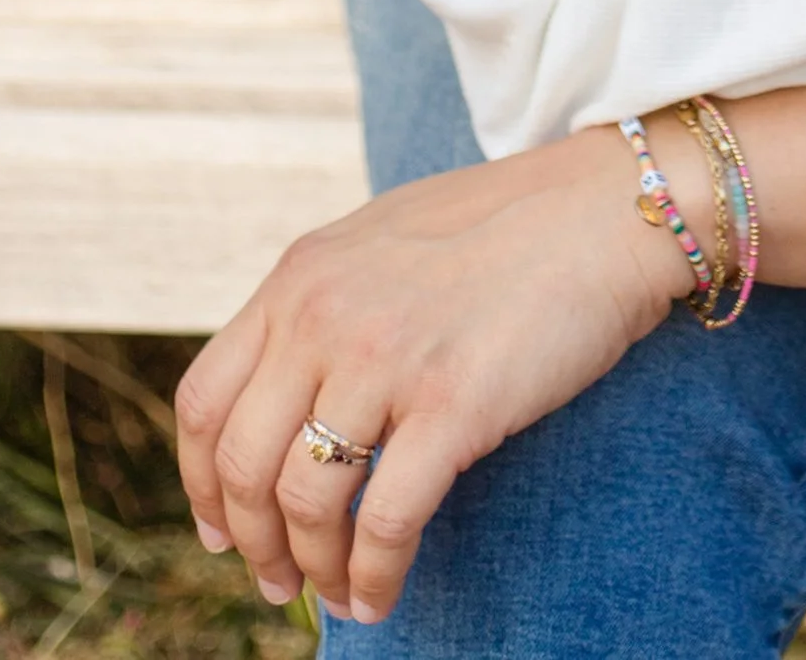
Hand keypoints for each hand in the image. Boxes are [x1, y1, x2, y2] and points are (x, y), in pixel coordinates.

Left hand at [174, 131, 683, 626]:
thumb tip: (286, 399)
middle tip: (280, 583)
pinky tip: (384, 595)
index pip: (204, 402)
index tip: (223, 532)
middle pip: (244, 464)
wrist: (604, 209)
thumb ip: (324, 304)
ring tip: (341, 592)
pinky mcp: (453, 404)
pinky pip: (385, 521)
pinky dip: (375, 575)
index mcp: (300, 276)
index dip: (201, 485)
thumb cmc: (504, 228)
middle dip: (255, 544)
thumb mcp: (381, 243)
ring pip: (307, 503)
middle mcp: (324, 314)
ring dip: (316, 568)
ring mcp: (387, 358)